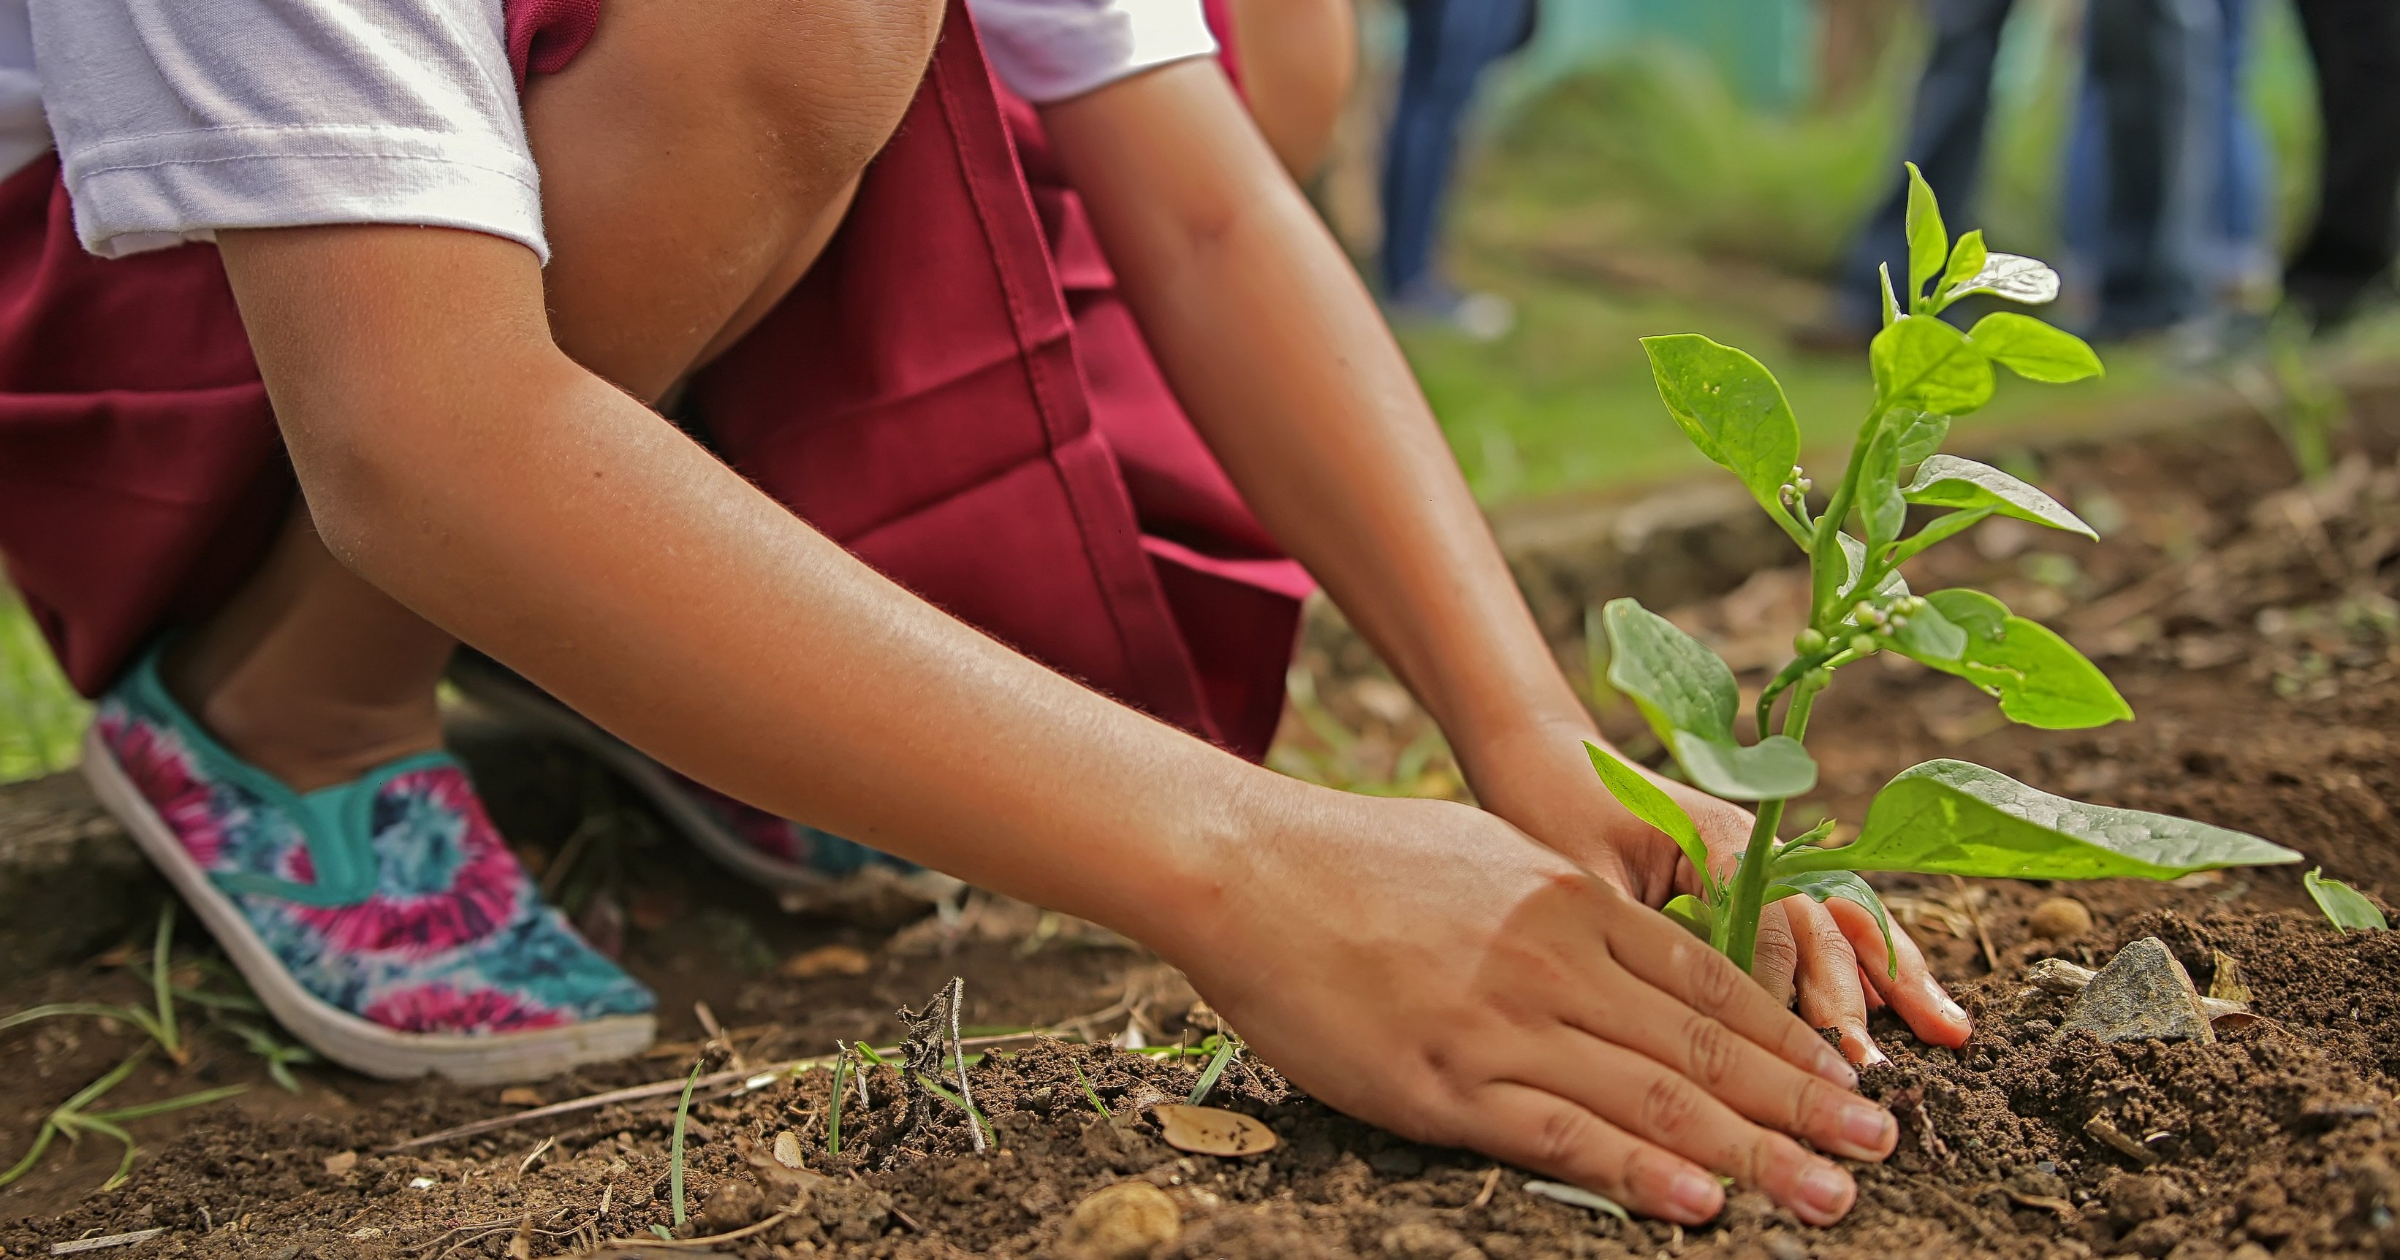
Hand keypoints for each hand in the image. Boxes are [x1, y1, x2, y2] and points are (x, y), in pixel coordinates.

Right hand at [1163, 789, 1896, 1225]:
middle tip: (1880, 1147)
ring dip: (1755, 1151)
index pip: (1711, 982)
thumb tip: (1628, 943)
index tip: (1850, 1077)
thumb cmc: (1359, 860)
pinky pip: (1560, 1135)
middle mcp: (1557, 960)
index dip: (1791, 1037)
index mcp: (1572, 901)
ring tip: (1829, 1192)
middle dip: (1803, 1102)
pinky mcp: (1443, 1081)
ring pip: (1654, 1098)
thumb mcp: (1488, 856)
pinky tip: (1701, 1203)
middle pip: (1706, 1046)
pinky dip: (1639, 1173)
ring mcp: (1503, 1023)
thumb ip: (1566, 907)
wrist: (1248, 867)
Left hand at [1458, 718, 1971, 1063]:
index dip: (1782, 991)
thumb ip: (1636, 933)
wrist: (1546, 758)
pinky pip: (1827, 921)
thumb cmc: (1551, 814)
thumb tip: (1675, 1016)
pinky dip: (1872, 963)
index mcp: (1716, 838)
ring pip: (1845, 921)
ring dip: (1894, 977)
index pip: (1769, 924)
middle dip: (1855, 998)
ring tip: (1949, 1033)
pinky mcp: (1761, 878)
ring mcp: (1767, 860)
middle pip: (1822, 923)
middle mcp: (1757, 847)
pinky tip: (1910, 1007)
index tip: (1794, 1056)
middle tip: (1873, 1070)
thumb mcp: (1582, 876)